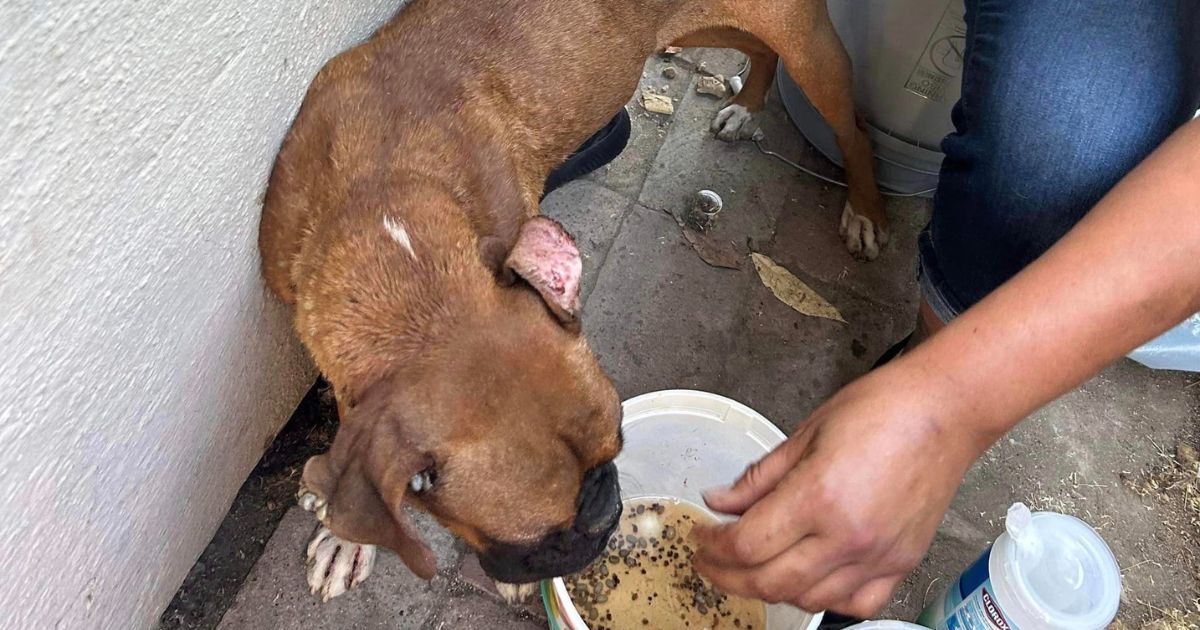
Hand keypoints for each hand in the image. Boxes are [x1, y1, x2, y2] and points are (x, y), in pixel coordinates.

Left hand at [692, 365, 989, 616]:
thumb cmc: (883, 409)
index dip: (713, 547)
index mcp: (819, 497)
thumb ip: (759, 477)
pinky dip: (824, 600)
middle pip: (770, 581)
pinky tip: (806, 582)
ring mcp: (879, 555)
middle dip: (727, 577)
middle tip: (709, 561)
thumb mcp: (806, 433)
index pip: (747, 545)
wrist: (946, 411)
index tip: (700, 538)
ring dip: (770, 590)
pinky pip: (856, 603)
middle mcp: (849, 536)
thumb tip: (720, 501)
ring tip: (750, 569)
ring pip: (809, 599)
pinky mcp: (902, 563)